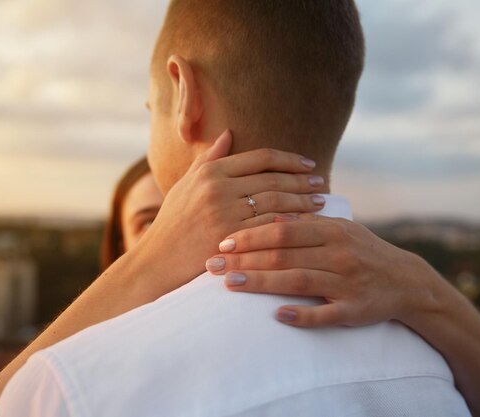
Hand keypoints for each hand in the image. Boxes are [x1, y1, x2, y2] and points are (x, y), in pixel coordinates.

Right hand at [130, 130, 328, 295]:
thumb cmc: (173, 223)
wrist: (158, 261)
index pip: (260, 158)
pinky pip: (269, 227)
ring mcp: (224, 213)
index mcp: (211, 172)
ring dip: (303, 201)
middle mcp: (218, 188)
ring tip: (320, 201)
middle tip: (321, 182)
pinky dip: (291, 223)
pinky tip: (307, 223)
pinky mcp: (231, 238)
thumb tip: (229, 133)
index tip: (308, 163)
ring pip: (276, 202)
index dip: (289, 159)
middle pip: (273, 179)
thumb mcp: (186, 185)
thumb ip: (209, 159)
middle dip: (302, 180)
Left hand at [205, 213, 439, 327]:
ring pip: (298, 281)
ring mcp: (347, 282)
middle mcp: (339, 253)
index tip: (221, 242)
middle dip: (245, 259)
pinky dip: (303, 315)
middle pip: (284, 255)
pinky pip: (326, 314)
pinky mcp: (355, 310)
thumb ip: (306, 226)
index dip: (250, 236)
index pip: (283, 230)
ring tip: (230, 284)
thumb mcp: (339, 230)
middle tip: (212, 265)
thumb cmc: (361, 252)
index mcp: (332, 230)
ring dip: (262, 282)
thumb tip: (269, 219)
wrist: (405, 281)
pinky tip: (278, 316)